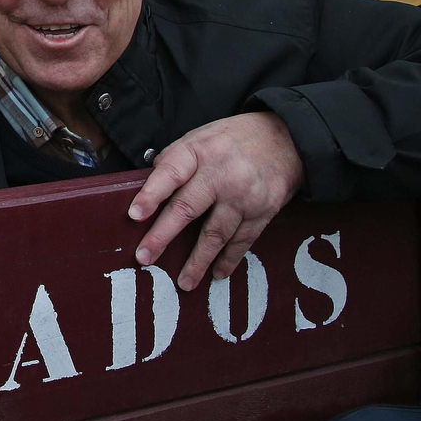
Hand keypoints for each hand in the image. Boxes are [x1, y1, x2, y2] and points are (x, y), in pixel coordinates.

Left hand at [127, 112, 303, 290]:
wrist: (286, 138)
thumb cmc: (232, 141)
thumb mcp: (200, 137)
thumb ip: (175, 161)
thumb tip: (147, 188)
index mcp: (199, 151)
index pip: (170, 173)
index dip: (151, 195)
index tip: (135, 215)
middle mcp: (221, 174)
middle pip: (187, 208)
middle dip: (163, 236)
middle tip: (144, 258)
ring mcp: (244, 195)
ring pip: (216, 233)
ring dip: (198, 261)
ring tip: (184, 283)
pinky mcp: (263, 211)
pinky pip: (242, 241)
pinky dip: (229, 259)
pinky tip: (217, 273)